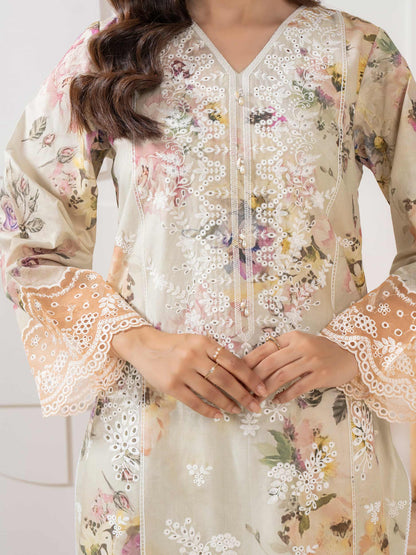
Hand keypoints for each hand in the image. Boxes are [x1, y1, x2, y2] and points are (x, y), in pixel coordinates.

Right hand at [110, 326, 267, 418]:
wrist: (144, 347)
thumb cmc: (175, 345)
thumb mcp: (196, 341)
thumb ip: (214, 353)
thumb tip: (241, 374)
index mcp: (204, 342)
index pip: (233, 362)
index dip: (250, 377)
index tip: (262, 389)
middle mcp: (194, 355)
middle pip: (225, 379)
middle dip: (244, 394)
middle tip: (256, 406)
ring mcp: (181, 371)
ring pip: (211, 392)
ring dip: (228, 404)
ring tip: (238, 410)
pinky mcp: (171, 386)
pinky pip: (194, 402)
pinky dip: (209, 410)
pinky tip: (218, 415)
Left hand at [242, 330, 359, 403]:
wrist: (351, 355)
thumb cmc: (321, 351)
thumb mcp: (301, 344)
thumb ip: (282, 351)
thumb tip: (255, 367)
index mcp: (292, 337)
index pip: (265, 348)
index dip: (249, 362)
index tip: (238, 373)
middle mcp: (301, 346)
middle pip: (270, 363)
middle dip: (254, 379)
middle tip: (245, 391)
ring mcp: (311, 360)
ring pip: (281, 376)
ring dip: (267, 389)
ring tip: (259, 398)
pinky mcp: (321, 375)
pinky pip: (298, 387)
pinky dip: (285, 395)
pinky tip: (277, 400)